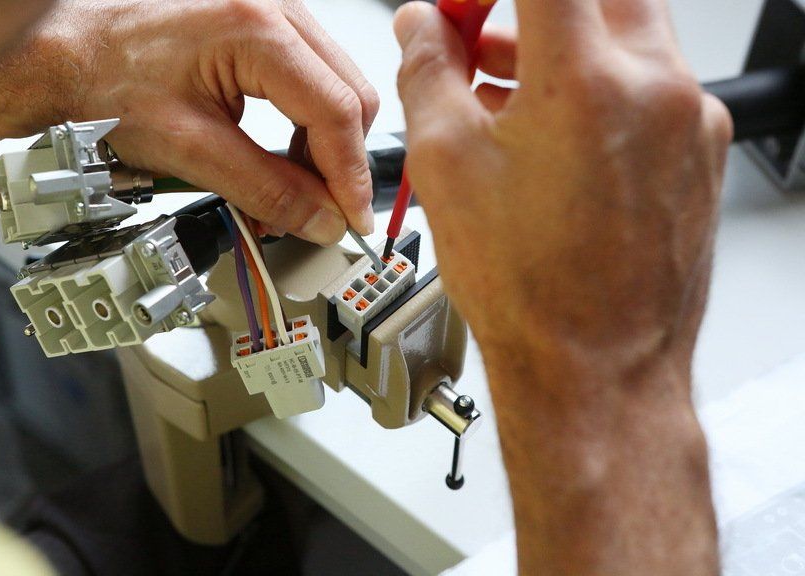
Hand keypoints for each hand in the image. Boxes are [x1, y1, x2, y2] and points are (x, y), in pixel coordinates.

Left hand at [0, 0, 378, 244]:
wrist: (67, 58)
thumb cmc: (105, 85)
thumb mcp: (191, 150)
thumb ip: (267, 190)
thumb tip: (320, 220)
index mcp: (256, 29)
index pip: (337, 112)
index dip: (350, 177)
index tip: (351, 220)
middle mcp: (274, 10)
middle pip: (348, 99)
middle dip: (338, 165)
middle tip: (321, 213)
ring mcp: (271, 17)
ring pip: (335, 93)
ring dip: (321, 151)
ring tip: (288, 192)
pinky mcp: (263, 32)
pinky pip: (310, 85)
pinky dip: (301, 131)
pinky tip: (277, 160)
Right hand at [395, 2, 730, 573]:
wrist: (593, 371)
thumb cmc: (530, 292)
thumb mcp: (446, 165)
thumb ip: (427, 73)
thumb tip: (422, 30)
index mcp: (588, 79)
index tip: (463, 8)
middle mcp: (657, 88)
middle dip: (533, 5)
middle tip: (480, 34)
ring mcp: (690, 121)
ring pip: (627, 32)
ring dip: (562, 41)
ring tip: (499, 88)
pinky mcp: (699, 153)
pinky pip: (648, 85)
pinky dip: (597, 85)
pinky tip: (547, 132)